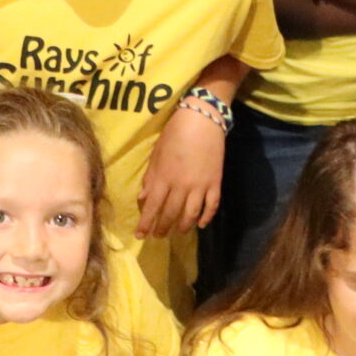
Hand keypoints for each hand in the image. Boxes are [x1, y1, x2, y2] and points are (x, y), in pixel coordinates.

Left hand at [138, 105, 226, 235]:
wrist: (202, 120)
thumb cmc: (174, 134)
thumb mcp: (157, 154)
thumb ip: (150, 178)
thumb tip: (143, 199)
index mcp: (164, 178)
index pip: (152, 207)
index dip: (145, 224)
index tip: (140, 236)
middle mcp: (181, 186)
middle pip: (171, 214)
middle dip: (163, 228)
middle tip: (158, 236)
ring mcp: (200, 186)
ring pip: (191, 214)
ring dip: (183, 227)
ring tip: (178, 232)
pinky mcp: (215, 183)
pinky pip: (211, 205)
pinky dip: (207, 217)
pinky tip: (201, 224)